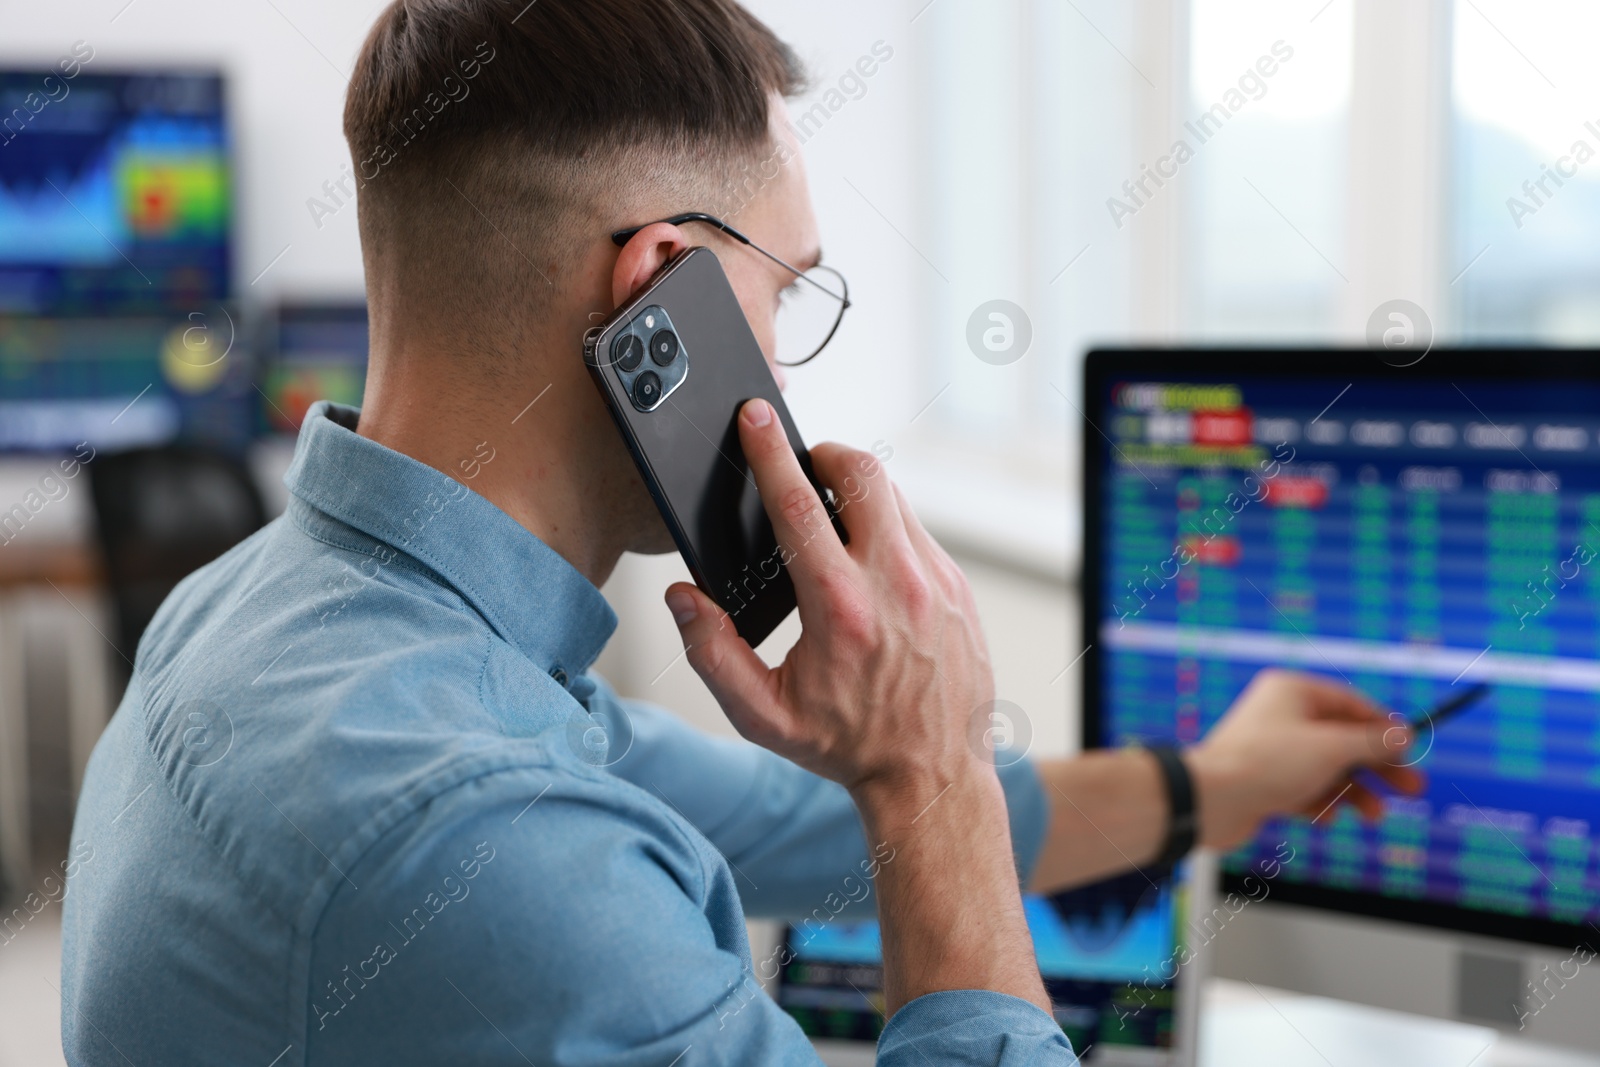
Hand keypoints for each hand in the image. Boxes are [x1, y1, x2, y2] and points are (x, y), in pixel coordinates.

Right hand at [663, 399, 993, 797]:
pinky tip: (866, 560)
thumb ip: (712, 653)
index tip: (756, 417)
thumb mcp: (761, 715)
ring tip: (830, 517)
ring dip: (858, 491)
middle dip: (825, 453)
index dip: (770, 452)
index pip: (799, 505)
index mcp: (841, 609)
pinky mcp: (958, 588)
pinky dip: (887, 528)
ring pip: (894, 497)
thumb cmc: (847, 745)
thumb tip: (684, 598)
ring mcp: (935, 582)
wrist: (931, 773)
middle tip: (801, 465)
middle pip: (862, 474)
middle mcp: (895, 585)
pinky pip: (918, 531)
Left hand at [1186, 669, 1424, 850]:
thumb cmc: (1266, 764)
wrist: (1211, 800)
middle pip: (1342, 739)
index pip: (1350, 704)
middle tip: (1411, 788)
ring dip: (1353, 791)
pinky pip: (1303, 789)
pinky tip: (1326, 817)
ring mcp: (1271, 750)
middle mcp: (1280, 716)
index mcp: (1292, 692)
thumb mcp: (1333, 749)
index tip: (1411, 751)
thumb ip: (1373, 742)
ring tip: (1373, 815)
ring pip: (1325, 768)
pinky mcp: (1263, 780)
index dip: (1384, 728)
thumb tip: (1404, 734)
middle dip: (1377, 766)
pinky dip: (1320, 802)